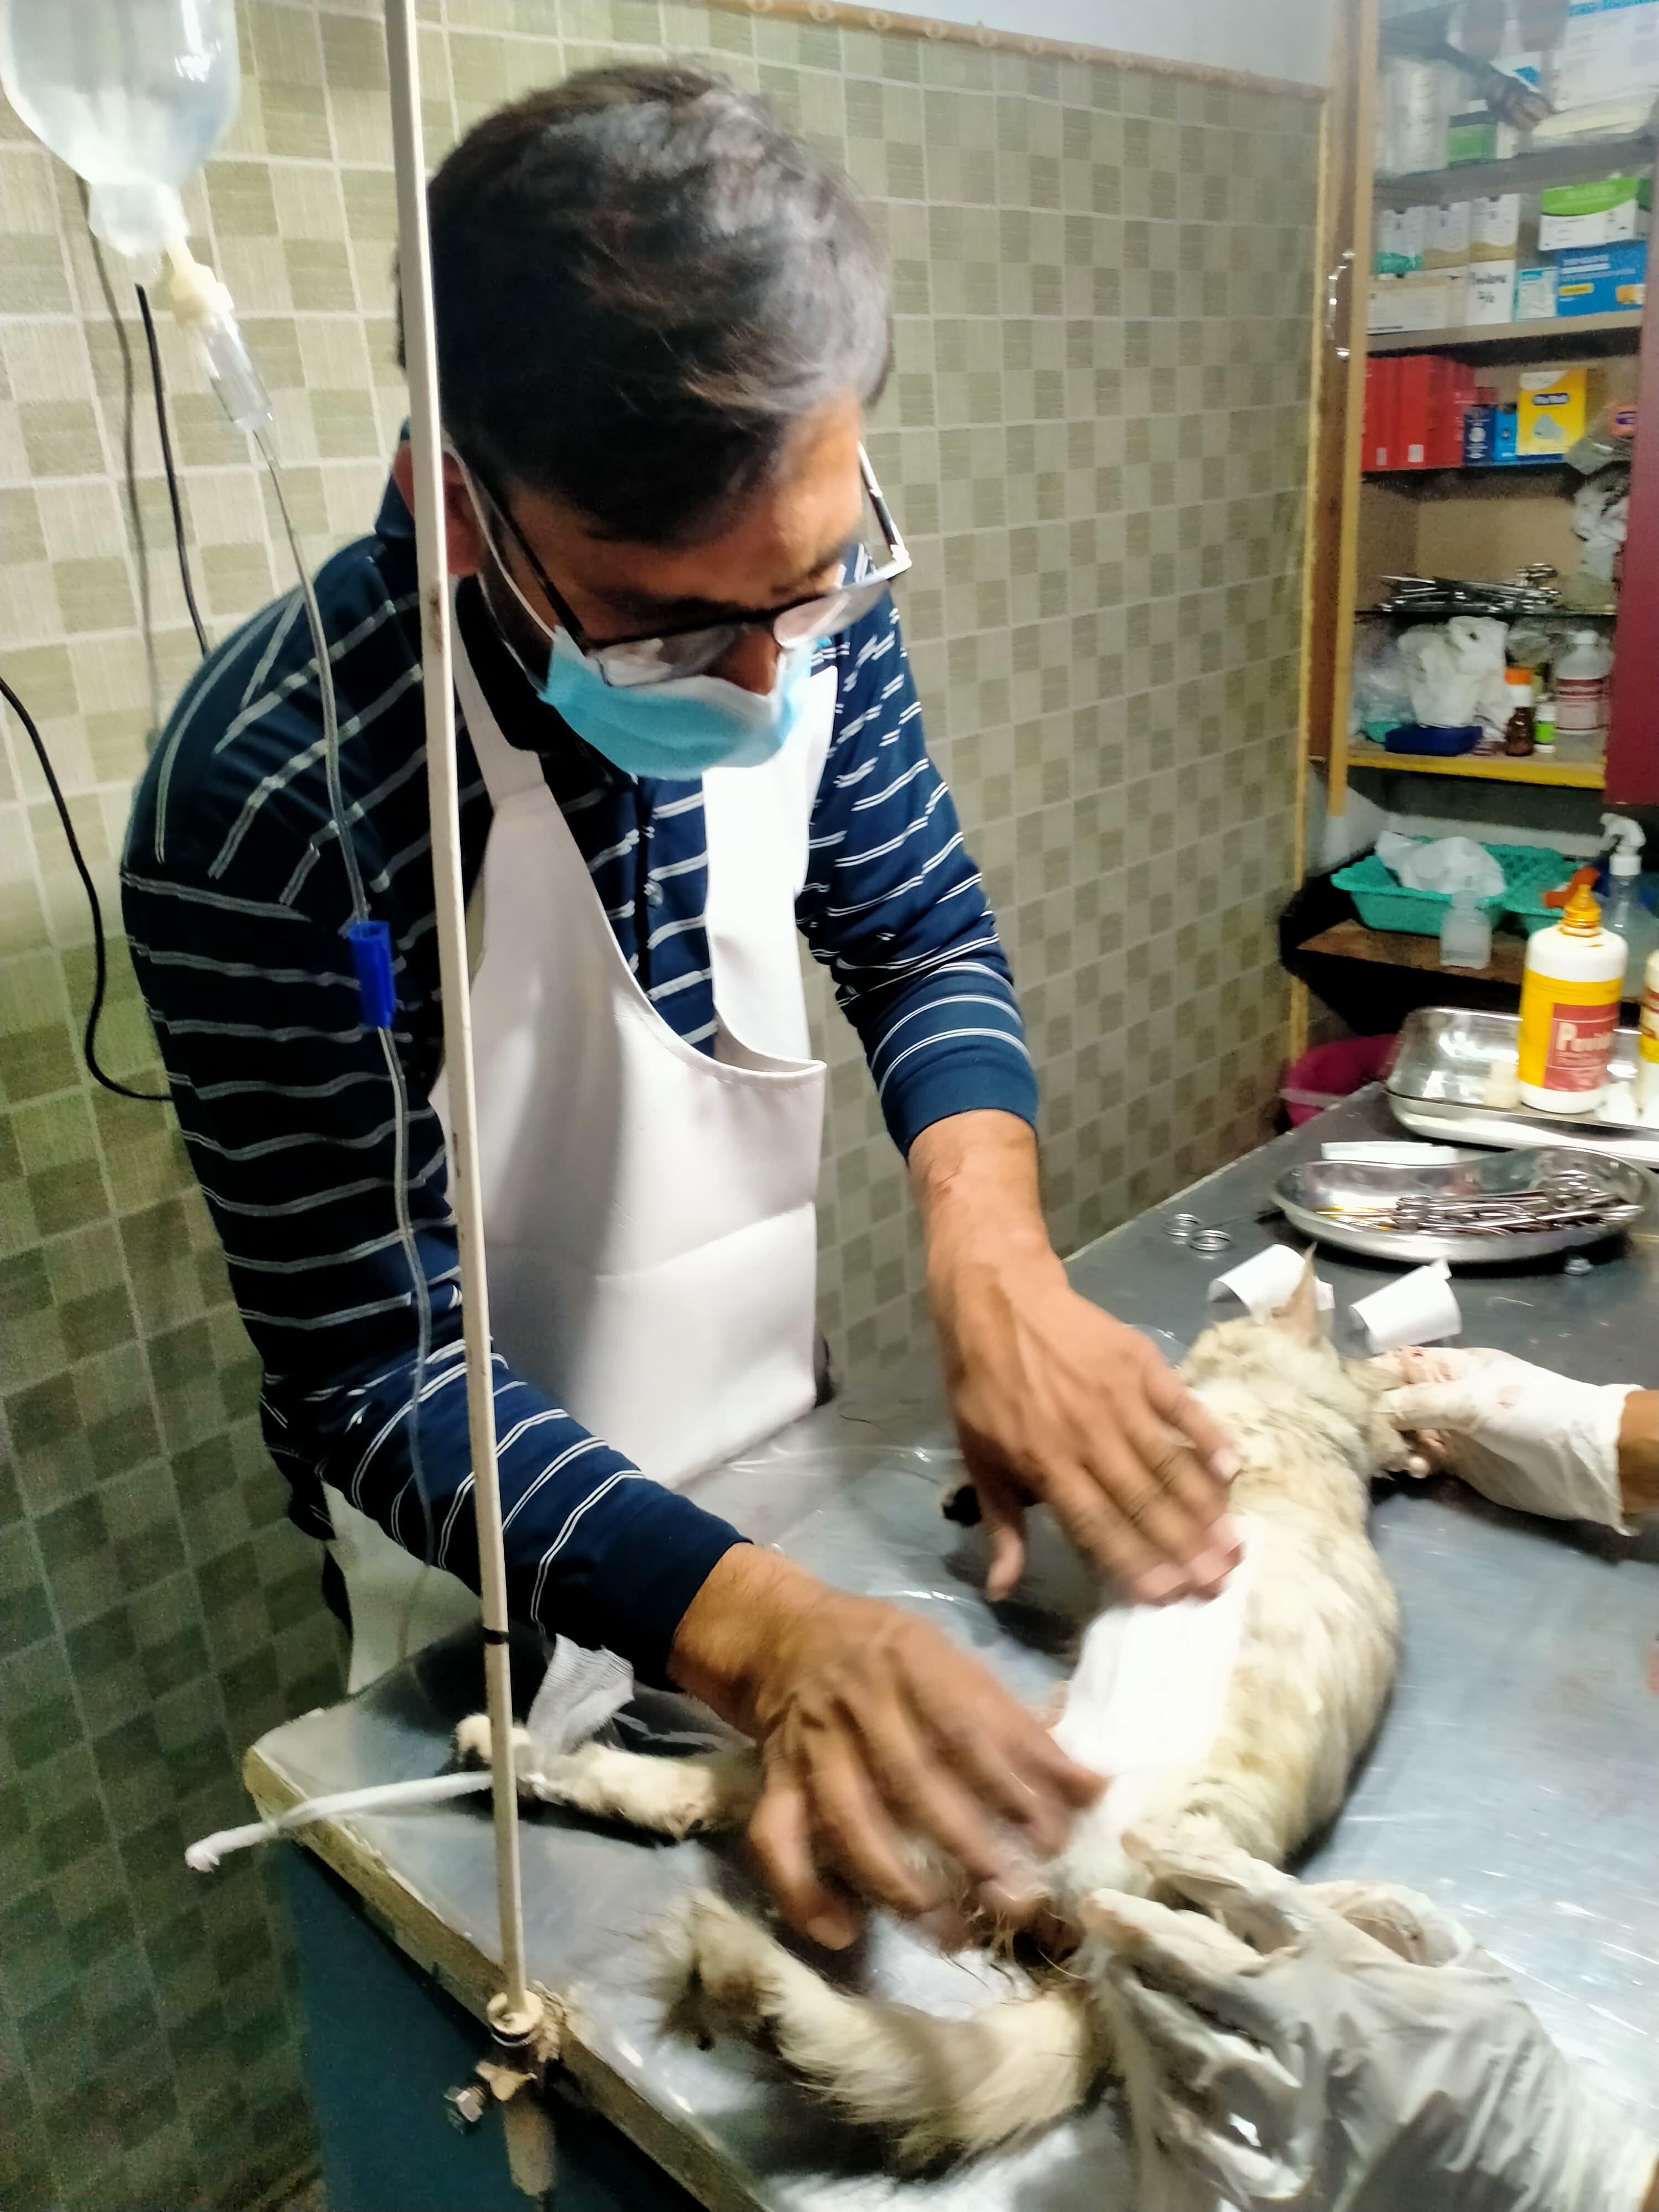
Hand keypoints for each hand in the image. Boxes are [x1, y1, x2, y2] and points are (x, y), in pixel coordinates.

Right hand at [669, 1546, 1101, 1947]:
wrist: (786, 1634)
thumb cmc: (892, 1656)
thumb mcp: (956, 1665)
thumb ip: (1017, 1727)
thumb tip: (1094, 1789)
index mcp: (911, 1661)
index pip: (964, 1728)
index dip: (1010, 1785)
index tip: (1054, 1840)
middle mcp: (858, 1702)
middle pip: (911, 1780)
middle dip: (966, 1846)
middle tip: (1014, 1902)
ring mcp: (810, 1745)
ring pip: (847, 1819)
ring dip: (897, 1882)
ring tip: (947, 1934)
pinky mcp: (774, 1782)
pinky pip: (776, 1842)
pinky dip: (804, 1891)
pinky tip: (844, 1932)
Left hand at [911, 1113, 1239, 1603]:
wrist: (997, 1301)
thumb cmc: (983, 1387)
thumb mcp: (978, 1458)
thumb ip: (1001, 1526)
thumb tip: (1000, 1590)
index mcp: (1045, 1463)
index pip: (1098, 1525)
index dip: (1134, 1562)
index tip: (1168, 1596)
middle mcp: (1087, 1435)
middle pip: (1143, 1500)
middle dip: (1183, 1546)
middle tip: (1219, 1581)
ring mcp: (1118, 1397)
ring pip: (1169, 1461)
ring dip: (1204, 1505)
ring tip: (1235, 1544)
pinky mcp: (1141, 1363)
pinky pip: (1183, 1405)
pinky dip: (1209, 1436)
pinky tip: (1233, 1469)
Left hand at [1083, 1839, 1658, 2211]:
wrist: (1548, 2186)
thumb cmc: (1506, 2069)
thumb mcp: (1468, 1964)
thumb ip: (1393, 1911)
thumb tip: (1326, 1886)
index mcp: (1350, 1967)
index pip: (1251, 1892)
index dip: (1192, 1858)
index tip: (1146, 1840)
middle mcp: (1309, 2026)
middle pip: (1199, 1961)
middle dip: (1139, 1925)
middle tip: (1094, 1903)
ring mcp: (1294, 2107)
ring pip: (1190, 2044)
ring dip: (1143, 2006)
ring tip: (1111, 1977)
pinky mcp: (1291, 2183)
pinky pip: (1208, 2137)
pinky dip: (1173, 2107)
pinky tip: (1150, 2083)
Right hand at [1380, 1345, 1636, 1528]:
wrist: (1579, 1460)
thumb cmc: (1527, 1411)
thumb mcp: (1470, 1399)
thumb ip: (1419, 1403)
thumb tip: (1373, 1408)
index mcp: (1451, 1367)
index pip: (1399, 1364)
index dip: (1371, 1375)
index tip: (1341, 1392)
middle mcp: (1447, 1397)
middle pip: (1396, 1403)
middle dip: (1377, 1417)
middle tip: (1361, 1434)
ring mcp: (1453, 1432)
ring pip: (1406, 1436)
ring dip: (1396, 1446)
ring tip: (1399, 1458)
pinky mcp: (1461, 1466)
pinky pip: (1424, 1462)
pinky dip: (1414, 1466)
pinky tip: (1417, 1471)